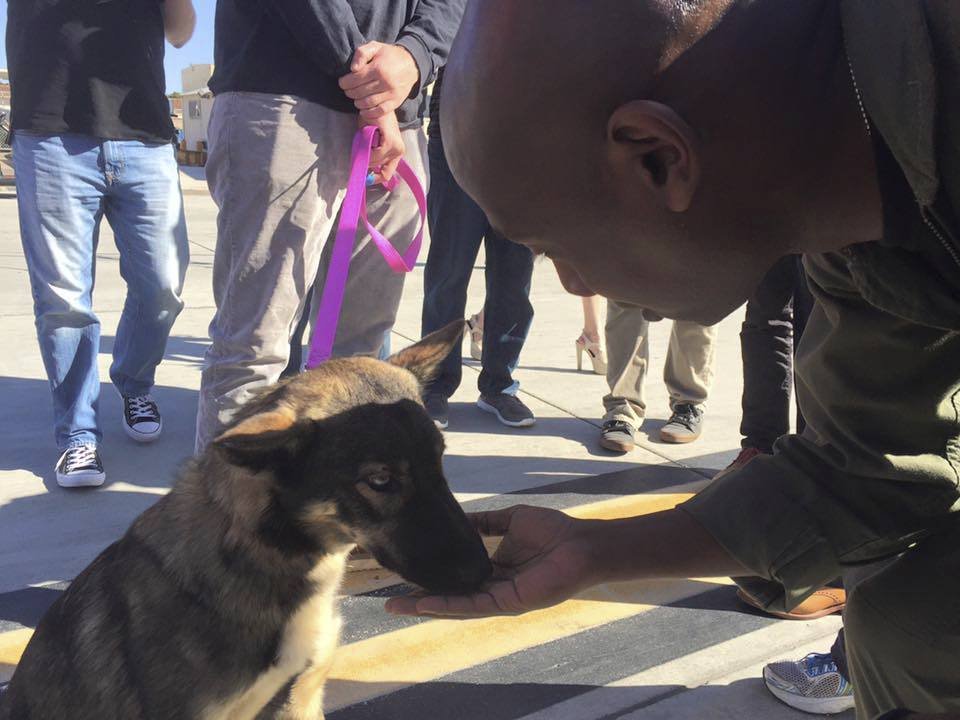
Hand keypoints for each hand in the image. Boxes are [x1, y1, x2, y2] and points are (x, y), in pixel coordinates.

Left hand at [340, 42, 419, 121]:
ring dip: (357, 102)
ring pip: (367, 103)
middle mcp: (385, 82)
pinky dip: (369, 113)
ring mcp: (391, 94)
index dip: (345, 82)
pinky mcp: (396, 102)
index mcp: (378, 68)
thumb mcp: (375, 47)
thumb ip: (361, 54)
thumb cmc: (389, 55)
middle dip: (349, 92)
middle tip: (347, 90)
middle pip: (359, 92)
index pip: (355, 79)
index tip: (342, 82)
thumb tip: (353, 69)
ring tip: (355, 98)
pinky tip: (363, 110)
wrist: (411, 64)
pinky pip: (380, 111)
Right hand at [365, 112, 404, 183]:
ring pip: (374, 161)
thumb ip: (371, 156)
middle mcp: (399, 151)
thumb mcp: (372, 142)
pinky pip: (373, 154)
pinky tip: (366, 135)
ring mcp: (396, 147)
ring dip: (365, 152)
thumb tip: (363, 170)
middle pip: (377, 167)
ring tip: (364, 137)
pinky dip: (366, 148)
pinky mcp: (390, 142)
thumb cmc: (373, 121)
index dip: (374, 178)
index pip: (387, 174)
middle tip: (359, 147)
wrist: (374, 105)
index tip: (364, 177)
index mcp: (397, 152)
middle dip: (366, 160)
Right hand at [385, 505, 602, 617]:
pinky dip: (448, 605)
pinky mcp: (507, 602)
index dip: (431, 577)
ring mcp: (498, 598)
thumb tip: (460, 518)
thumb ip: (486, 523)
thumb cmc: (553, 532)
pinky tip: (424, 604)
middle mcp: (492, 588)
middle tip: (388, 602)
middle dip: (419, 600)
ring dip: (425, 607)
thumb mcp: (510, 521)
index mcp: (494, 570)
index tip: (405, 572)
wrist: (580, 544)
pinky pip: (472, 605)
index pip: (456, 577)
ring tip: (396, 607)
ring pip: (455, 605)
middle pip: (450, 596)